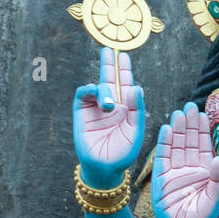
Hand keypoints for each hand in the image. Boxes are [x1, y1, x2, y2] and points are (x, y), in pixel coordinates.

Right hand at [73, 48, 144, 188]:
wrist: (105, 168)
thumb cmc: (123, 152)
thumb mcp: (136, 131)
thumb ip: (137, 109)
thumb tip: (136, 86)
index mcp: (127, 107)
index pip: (126, 83)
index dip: (124, 70)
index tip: (124, 55)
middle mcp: (111, 104)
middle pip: (110, 78)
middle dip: (110, 64)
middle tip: (110, 49)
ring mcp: (96, 107)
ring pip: (99, 86)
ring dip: (104, 89)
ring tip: (109, 106)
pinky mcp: (82, 112)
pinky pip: (83, 94)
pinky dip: (89, 89)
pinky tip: (94, 92)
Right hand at [151, 103, 218, 217]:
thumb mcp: (214, 200)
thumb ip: (218, 180)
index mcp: (205, 172)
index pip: (204, 146)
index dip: (203, 130)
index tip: (203, 113)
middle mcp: (190, 169)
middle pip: (190, 141)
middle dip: (190, 124)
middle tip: (190, 106)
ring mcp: (175, 172)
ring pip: (176, 146)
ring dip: (177, 130)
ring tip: (178, 113)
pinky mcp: (161, 178)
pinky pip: (162, 157)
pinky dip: (164, 143)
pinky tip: (166, 129)